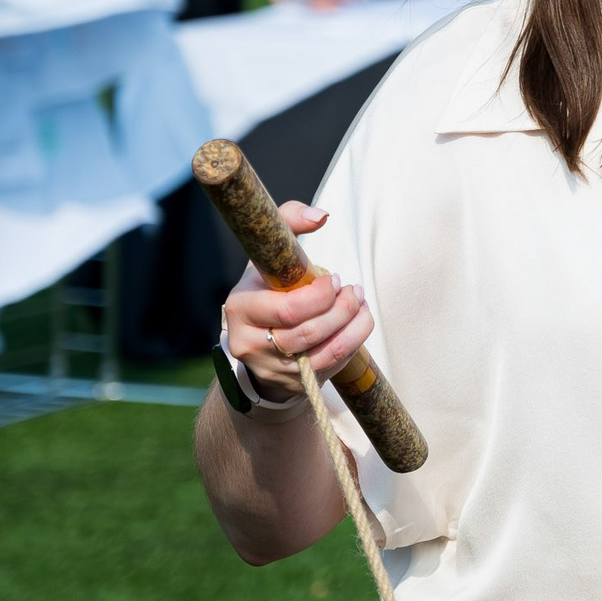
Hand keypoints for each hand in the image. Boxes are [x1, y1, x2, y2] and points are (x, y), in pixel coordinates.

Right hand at [220, 202, 373, 400]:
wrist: (258, 341)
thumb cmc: (268, 289)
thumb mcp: (268, 255)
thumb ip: (288, 221)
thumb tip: (321, 216)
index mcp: (241, 308)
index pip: (288, 309)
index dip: (320, 295)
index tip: (334, 279)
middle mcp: (250, 343)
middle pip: (308, 333)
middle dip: (341, 310)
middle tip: (352, 291)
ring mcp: (271, 368)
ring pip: (324, 353)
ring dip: (352, 326)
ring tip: (360, 304)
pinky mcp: (292, 383)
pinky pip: (331, 365)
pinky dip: (352, 342)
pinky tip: (358, 323)